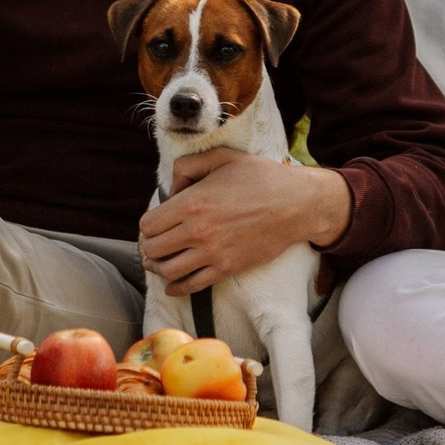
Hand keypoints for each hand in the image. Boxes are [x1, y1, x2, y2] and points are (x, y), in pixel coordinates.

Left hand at [138, 149, 349, 296]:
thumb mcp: (223, 157)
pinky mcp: (226, 268)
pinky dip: (176, 287)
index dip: (149, 224)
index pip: (149, 224)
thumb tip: (172, 189)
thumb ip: (188, 165)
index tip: (157, 221)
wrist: (295, 204)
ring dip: (159, 267)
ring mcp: (211, 253)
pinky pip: (190, 286)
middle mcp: (197, 230)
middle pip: (153, 249)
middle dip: (150, 245)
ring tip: (160, 261)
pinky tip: (173, 283)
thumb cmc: (260, 177)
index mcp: (192, 202)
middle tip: (157, 241)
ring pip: (167, 271)